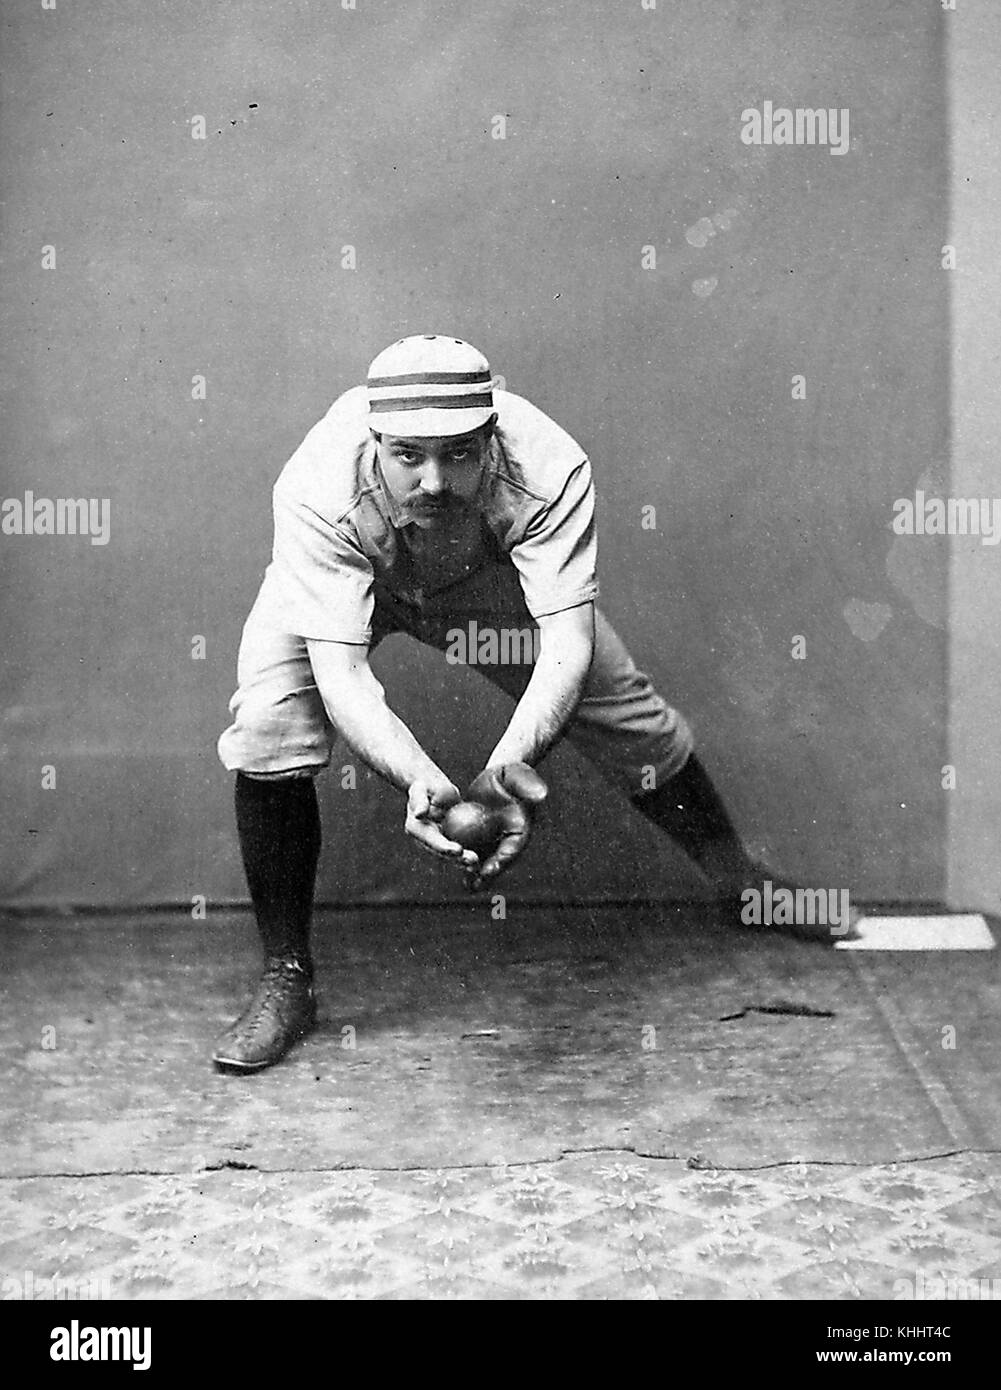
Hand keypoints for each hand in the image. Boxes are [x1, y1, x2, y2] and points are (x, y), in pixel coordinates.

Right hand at [406, 777, 480, 868]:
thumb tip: (419, 814)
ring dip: (465, 860)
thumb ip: (419, 802)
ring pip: (452, 854)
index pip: (432, 841)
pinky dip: (471, 850)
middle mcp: (427, 840)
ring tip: (479, 862)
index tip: (458, 850)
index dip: (444, 847)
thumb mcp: (419, 790)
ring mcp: (438, 841)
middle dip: (457, 859)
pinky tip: (487, 852)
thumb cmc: (425, 785)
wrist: (431, 788)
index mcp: (416, 830)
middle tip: (473, 860)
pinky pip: (461, 845)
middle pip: (443, 853)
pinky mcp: (449, 838)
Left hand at [464, 762, 547, 890]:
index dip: (502, 861)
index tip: (490, 870)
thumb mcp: (521, 777)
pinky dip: (465, 859)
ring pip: (485, 859)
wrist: (499, 775)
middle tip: (475, 885)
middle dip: (488, 875)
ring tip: (467, 886)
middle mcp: (509, 839)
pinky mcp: (481, 836)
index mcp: (522, 831)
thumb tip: (540, 795)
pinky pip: (473, 850)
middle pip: (498, 860)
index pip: (512, 849)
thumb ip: (530, 786)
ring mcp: (495, 839)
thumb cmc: (513, 774)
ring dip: (476, 873)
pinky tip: (455, 869)